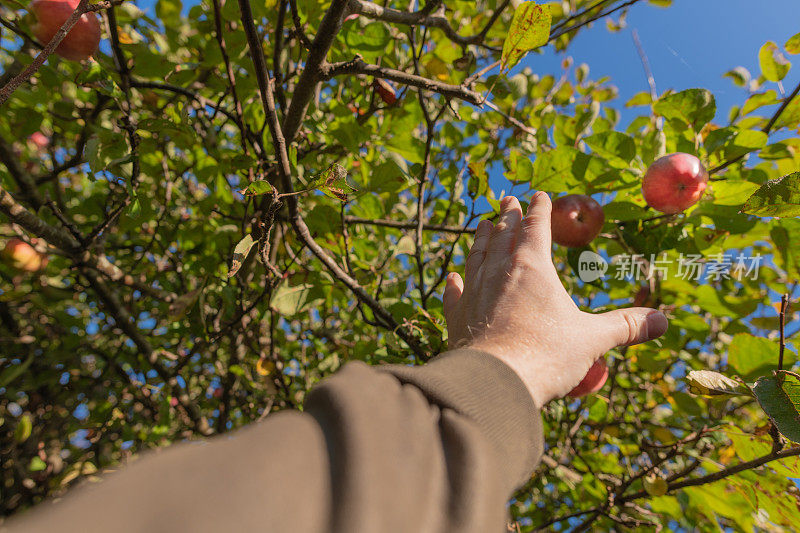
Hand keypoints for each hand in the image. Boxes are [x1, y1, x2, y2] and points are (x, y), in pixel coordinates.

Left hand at [442, 194, 667, 407]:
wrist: (494, 381)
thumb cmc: (546, 355)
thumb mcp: (592, 340)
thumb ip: (625, 327)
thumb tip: (663, 321)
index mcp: (532, 267)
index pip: (536, 227)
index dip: (540, 210)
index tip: (540, 195)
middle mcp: (499, 272)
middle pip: (502, 235)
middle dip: (507, 215)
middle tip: (506, 199)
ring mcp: (474, 293)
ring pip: (476, 256)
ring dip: (480, 239)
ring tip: (481, 226)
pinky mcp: (457, 317)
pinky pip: (455, 293)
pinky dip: (454, 284)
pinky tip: (452, 277)